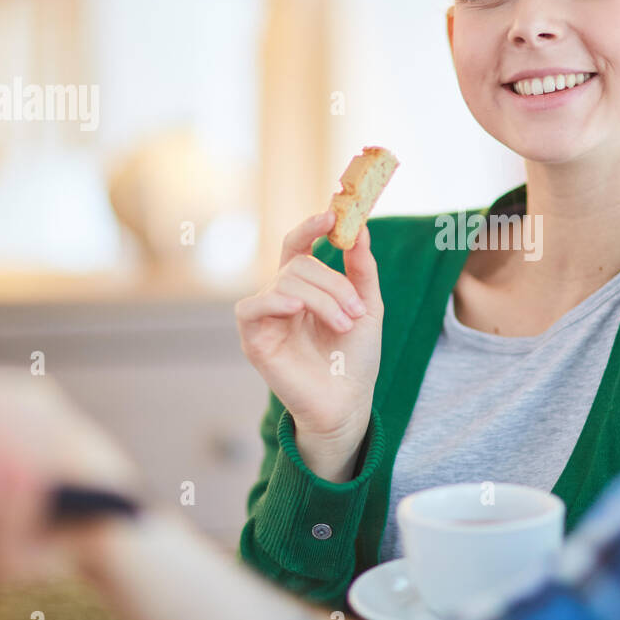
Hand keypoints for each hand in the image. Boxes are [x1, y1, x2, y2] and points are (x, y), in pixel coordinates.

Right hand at [235, 210, 383, 481]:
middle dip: (333, 283)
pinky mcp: (253, 339)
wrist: (348, 402)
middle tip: (357, 310)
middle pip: (299, 264)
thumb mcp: (367, 307)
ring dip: (322, 299)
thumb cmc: (355, 358)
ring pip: (286, 282)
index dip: (310, 227)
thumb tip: (361, 229)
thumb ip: (362, 269)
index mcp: (305, 286)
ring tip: (345, 324)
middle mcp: (281, 297)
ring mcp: (266, 317)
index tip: (331, 216)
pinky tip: (297, 308)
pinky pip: (252, 306)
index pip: (298, 245)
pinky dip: (275, 301)